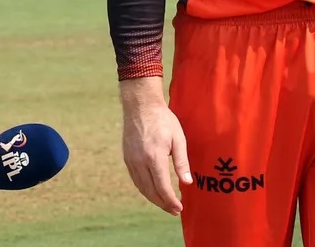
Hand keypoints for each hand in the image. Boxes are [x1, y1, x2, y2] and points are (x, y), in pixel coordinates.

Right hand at [121, 93, 192, 214]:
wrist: (141, 105)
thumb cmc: (163, 120)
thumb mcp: (178, 139)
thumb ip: (182, 162)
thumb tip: (187, 182)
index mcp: (154, 158)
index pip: (162, 188)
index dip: (171, 201)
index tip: (179, 208)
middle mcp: (140, 162)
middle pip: (151, 191)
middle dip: (163, 204)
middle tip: (174, 210)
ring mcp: (131, 160)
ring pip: (141, 188)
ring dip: (153, 199)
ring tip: (165, 204)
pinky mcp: (127, 158)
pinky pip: (136, 179)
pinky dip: (145, 189)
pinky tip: (152, 191)